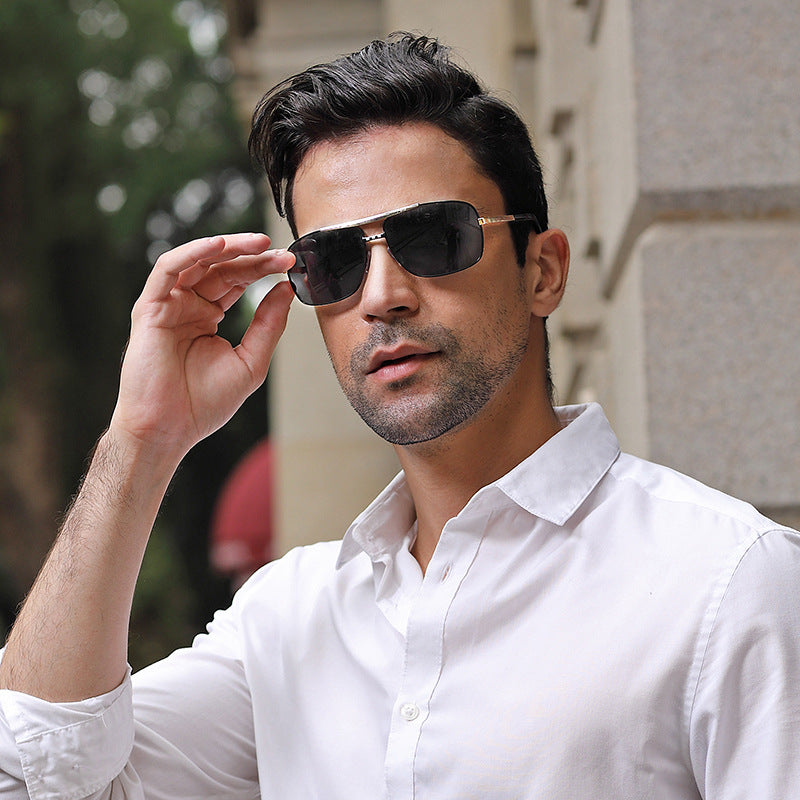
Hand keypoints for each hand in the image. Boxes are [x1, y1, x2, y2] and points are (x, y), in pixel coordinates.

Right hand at [109, 233, 294, 463]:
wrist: (169, 430)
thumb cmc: (204, 404)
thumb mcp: (251, 361)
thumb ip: (268, 324)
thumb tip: (286, 290)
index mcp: (207, 317)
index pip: (236, 282)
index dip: (262, 270)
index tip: (290, 264)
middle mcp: (187, 307)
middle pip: (221, 269)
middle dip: (252, 257)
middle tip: (281, 252)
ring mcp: (167, 306)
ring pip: (197, 262)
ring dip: (228, 247)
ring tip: (260, 244)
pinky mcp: (149, 309)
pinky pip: (167, 270)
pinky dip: (192, 253)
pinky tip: (218, 245)